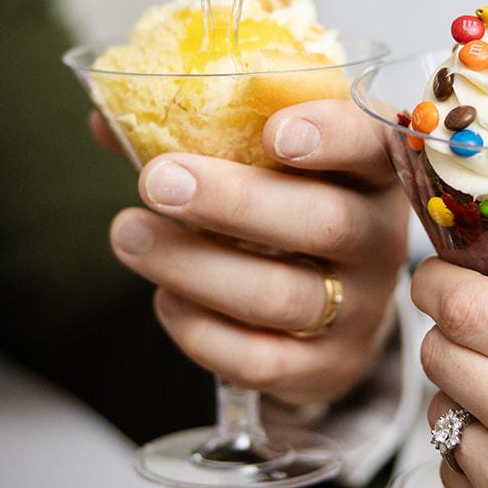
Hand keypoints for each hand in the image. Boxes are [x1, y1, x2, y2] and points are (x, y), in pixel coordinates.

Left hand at [107, 100, 408, 405]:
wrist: (332, 307)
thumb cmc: (286, 207)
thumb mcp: (263, 159)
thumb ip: (196, 132)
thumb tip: (107, 120)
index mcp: (371, 169)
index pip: (372, 143)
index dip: (331, 136)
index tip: (274, 133)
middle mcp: (380, 238)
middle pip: (325, 223)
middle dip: (233, 202)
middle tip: (157, 182)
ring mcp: (361, 310)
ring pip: (282, 296)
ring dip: (195, 265)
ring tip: (127, 234)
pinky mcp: (328, 367)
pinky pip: (261, 360)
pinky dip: (201, 329)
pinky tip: (165, 297)